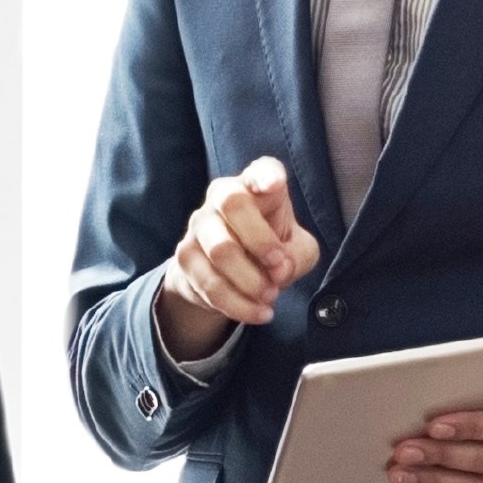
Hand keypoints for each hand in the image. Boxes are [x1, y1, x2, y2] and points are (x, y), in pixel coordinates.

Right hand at [147, 158, 324, 350]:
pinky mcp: (185, 256)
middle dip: (261, 240)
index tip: (274, 185)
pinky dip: (238, 304)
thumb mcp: (297, 251)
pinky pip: (210, 283)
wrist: (226, 274)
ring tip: (270, 298)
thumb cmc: (268, 249)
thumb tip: (278, 270)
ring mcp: (200, 223)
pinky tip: (257, 312)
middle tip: (280, 270)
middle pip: (234, 204)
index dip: (267, 176)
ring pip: (221, 250)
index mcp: (256, 185)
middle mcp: (223, 195)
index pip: (261, 170)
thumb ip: (298, 256)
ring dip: (250, 282)